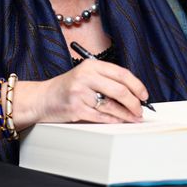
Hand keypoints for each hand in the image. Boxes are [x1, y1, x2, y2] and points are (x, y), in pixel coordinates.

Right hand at [31, 60, 148, 123]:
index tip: (144, 95)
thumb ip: (106, 80)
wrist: (42, 98)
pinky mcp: (76, 108)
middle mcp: (85, 76)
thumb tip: (133, 93)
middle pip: (120, 90)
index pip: (121, 73)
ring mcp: (80, 93)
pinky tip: (119, 121)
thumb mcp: (85, 75)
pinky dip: (113, 120)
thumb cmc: (67, 88)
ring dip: (126, 114)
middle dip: (134, 102)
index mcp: (91, 65)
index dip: (137, 85)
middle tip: (140, 110)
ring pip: (112, 106)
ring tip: (133, 118)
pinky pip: (101, 117)